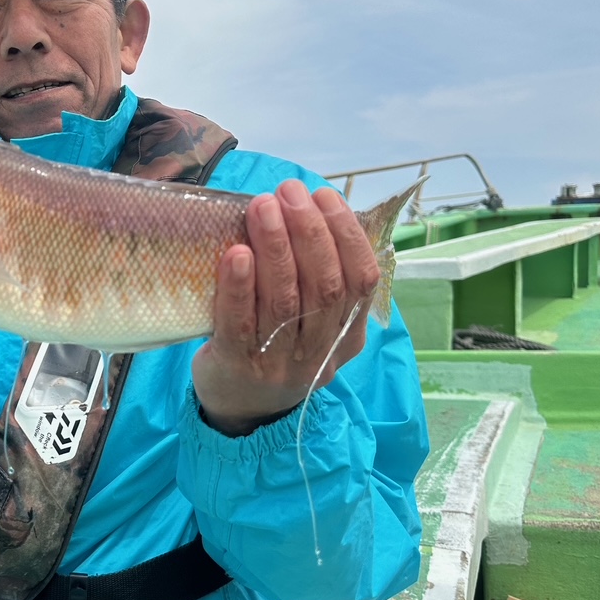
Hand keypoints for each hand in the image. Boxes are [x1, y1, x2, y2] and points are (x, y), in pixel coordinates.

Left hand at [192, 179, 380, 435]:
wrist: (239, 408)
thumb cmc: (275, 346)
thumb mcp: (313, 322)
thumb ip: (319, 278)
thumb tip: (311, 208)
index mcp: (348, 337)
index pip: (362, 280)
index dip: (347, 234)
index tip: (325, 196)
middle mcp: (320, 353)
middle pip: (325, 286)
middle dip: (309, 230)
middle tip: (289, 191)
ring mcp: (280, 363)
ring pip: (285, 300)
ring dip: (276, 246)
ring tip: (262, 205)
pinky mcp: (239, 367)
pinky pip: (241, 323)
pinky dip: (239, 286)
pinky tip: (236, 252)